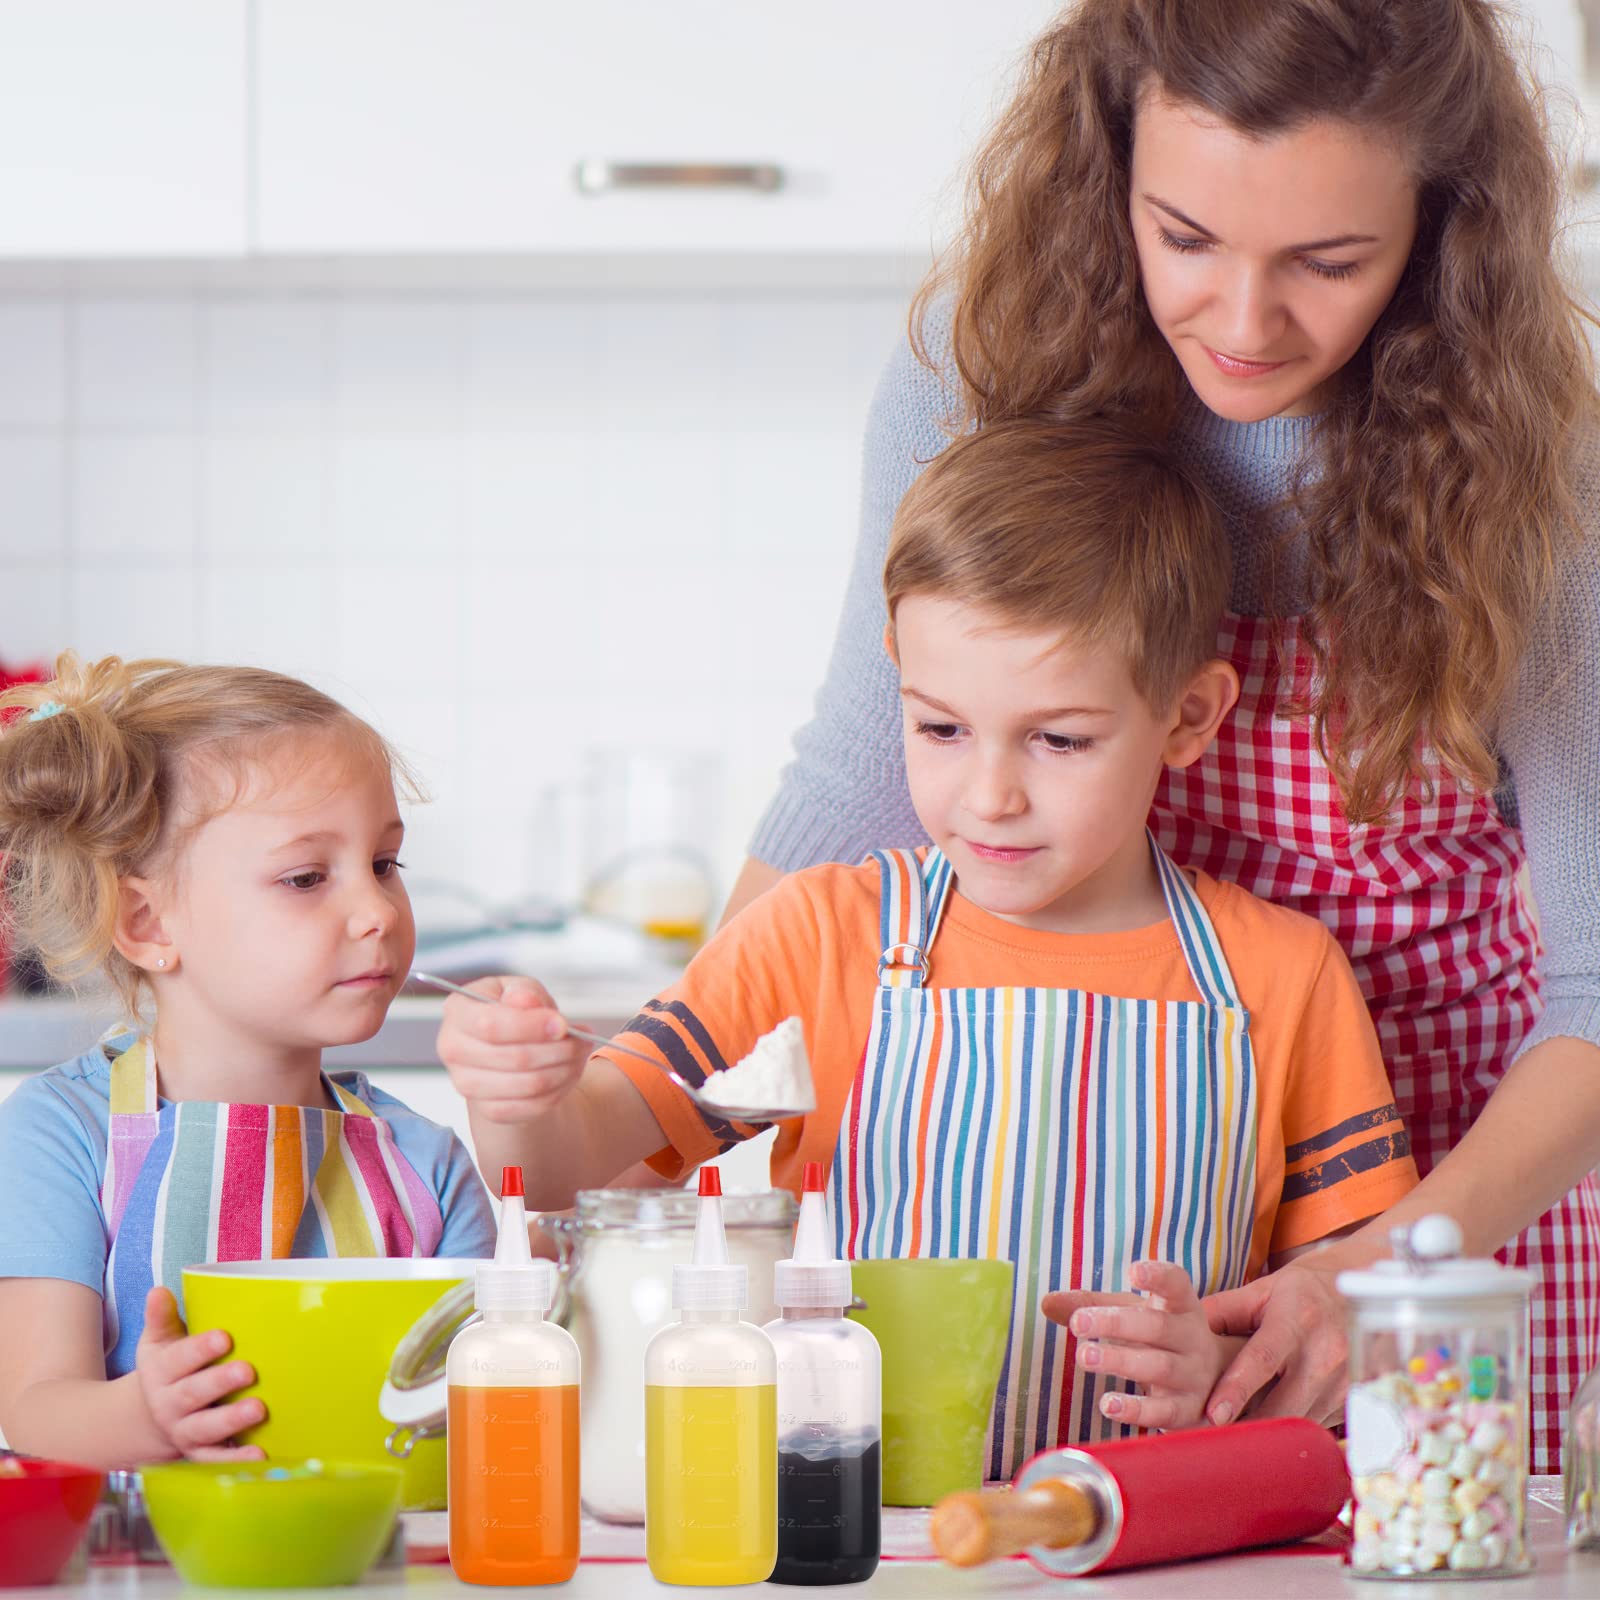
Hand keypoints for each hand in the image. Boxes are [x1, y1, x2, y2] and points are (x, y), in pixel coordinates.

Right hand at [134, 1288, 265, 1460]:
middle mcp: (169, 1404)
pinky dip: (235, 1460)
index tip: (225, 1337)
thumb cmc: (169, 1366)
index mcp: (160, 1371)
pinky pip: (215, 1460)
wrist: (148, 1416)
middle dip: (220, 1382)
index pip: (179, 1358)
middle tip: (248, 1371)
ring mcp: (183, 1431)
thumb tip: (159, 1291)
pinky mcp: (197, 1454)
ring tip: (258, 1409)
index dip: (201, 1349)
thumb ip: (162, 1318)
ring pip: (205, 1429)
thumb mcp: (159, 1341)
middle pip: (193, 1394)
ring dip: (231, 1420)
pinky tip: (259, 1455)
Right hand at [435, 975, 590, 1123]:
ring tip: (580, 1054)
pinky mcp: (488, 1109)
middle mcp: (453, 1049)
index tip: (563, 1024)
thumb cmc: (516, 1011)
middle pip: (513, 1058)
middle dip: (558, 1050)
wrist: (510, 1045)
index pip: (490, 1025)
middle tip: (583, 1040)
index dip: (532, 1026)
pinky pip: (530, 1107)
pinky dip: (559, 1091)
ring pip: (527, 1085)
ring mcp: (466, 1083)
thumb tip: (526, 1001)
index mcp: (458, 1011)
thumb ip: (525, 992)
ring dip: (564, 1070)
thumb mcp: (522, 990)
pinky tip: (568, 1073)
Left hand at [1042, 1260, 1225, 1429]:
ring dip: (1119, 1361)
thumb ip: (1093, 1306)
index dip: (1158, 1276)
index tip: (1133, 1270)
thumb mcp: (1134, 1314)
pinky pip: (1163, 1412)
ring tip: (1083, 1357)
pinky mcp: (1188, 1411)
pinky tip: (1107, 1404)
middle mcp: (1193, 1338)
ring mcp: (1194, 1376)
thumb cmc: (1161, 1338)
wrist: (1214, 1384)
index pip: (1176, 1284)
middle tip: (1078, 1323)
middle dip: (1116, 1324)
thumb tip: (1047, 1302)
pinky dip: (1135, 1409)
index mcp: (1182, 1306)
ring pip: (1158, 1367)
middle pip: (1157, 1327)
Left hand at [1200, 1257, 1347, 1425]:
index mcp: (1297, 1320)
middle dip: (1248, 1426)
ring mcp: (1344, 1381)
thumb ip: (1222, 1311)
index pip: (1263, 1359)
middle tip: (1213, 1439)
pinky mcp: (1353, 1400)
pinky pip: (1316, 1425)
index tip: (1214, 1414)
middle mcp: (1326, 1352)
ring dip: (1268, 1433)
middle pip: (1283, 1405)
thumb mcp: (1261, 1291)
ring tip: (1236, 1441)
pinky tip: (1272, 1433)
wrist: (1355, 1296)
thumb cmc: (1299, 1293)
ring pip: (1299, 1422)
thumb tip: (1175, 1327)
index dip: (1237, 1389)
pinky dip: (1292, 1432)